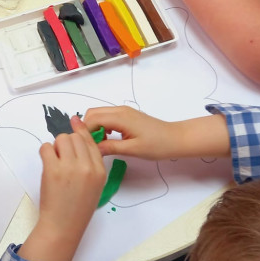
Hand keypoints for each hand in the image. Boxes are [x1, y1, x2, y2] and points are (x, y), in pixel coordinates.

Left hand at [17, 118, 106, 260]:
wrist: (63, 225)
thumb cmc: (78, 207)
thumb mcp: (94, 184)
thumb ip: (90, 163)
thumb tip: (79, 136)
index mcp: (100, 170)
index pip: (91, 141)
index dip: (81, 131)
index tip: (74, 121)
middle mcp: (87, 167)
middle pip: (75, 137)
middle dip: (66, 143)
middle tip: (62, 157)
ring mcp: (70, 167)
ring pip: (61, 138)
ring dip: (56, 146)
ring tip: (55, 161)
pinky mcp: (52, 170)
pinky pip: (46, 147)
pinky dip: (45, 152)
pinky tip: (47, 163)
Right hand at [83, 106, 230, 160]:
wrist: (176, 139)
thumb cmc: (157, 145)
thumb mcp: (132, 149)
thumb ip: (110, 147)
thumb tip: (92, 149)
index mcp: (120, 117)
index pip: (92, 119)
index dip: (84, 132)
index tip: (83, 146)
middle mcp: (119, 110)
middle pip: (93, 113)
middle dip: (87, 128)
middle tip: (90, 145)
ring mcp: (124, 111)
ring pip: (100, 114)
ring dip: (95, 126)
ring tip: (99, 143)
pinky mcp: (127, 115)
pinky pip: (108, 117)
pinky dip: (103, 125)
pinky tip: (109, 138)